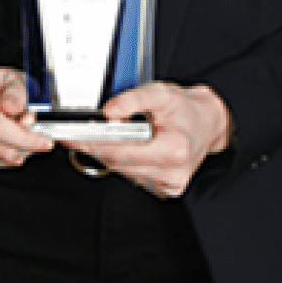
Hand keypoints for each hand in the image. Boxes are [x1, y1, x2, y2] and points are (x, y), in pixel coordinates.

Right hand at [0, 67, 52, 168]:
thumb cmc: (1, 84)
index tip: (46, 142)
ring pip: (4, 158)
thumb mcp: (14, 78)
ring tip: (23, 129)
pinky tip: (14, 138)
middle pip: (3, 148)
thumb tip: (13, 109)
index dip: (25, 139)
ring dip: (22, 148)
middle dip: (29, 144)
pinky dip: (13, 153)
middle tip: (39, 132)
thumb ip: (16, 93)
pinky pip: (0, 162)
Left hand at [73, 80, 229, 197]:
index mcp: (174, 150)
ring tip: (106, 136)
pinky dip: (124, 162)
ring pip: (123, 172)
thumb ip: (133, 99)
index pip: (122, 153)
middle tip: (77, 134)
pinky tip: (128, 148)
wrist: (208, 123)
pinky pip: (133, 176)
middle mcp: (172, 173)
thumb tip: (108, 112)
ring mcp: (169, 185)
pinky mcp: (165, 190)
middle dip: (96, 148)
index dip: (94, 144)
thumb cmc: (186, 109)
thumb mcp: (161, 92)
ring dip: (110, 154)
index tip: (73, 137)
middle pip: (119, 164)